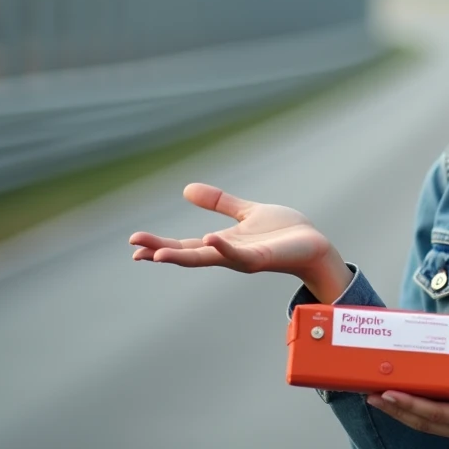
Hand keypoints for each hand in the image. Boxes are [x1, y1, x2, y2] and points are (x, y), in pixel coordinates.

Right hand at [128, 183, 352, 301]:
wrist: (314, 244)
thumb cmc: (284, 232)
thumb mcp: (246, 212)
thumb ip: (220, 203)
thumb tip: (186, 189)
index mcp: (223, 243)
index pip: (184, 245)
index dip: (160, 244)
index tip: (134, 243)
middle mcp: (228, 254)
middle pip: (188, 254)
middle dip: (162, 252)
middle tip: (136, 250)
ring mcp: (243, 258)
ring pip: (208, 259)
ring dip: (183, 257)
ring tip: (158, 253)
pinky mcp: (261, 258)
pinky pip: (239, 254)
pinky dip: (223, 248)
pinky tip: (208, 239)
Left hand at [366, 327, 448, 448]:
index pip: (439, 414)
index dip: (412, 404)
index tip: (390, 392)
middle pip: (425, 424)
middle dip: (397, 409)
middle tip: (372, 394)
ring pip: (426, 427)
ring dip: (402, 413)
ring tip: (378, 397)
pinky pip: (435, 425)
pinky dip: (416, 414)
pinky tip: (402, 401)